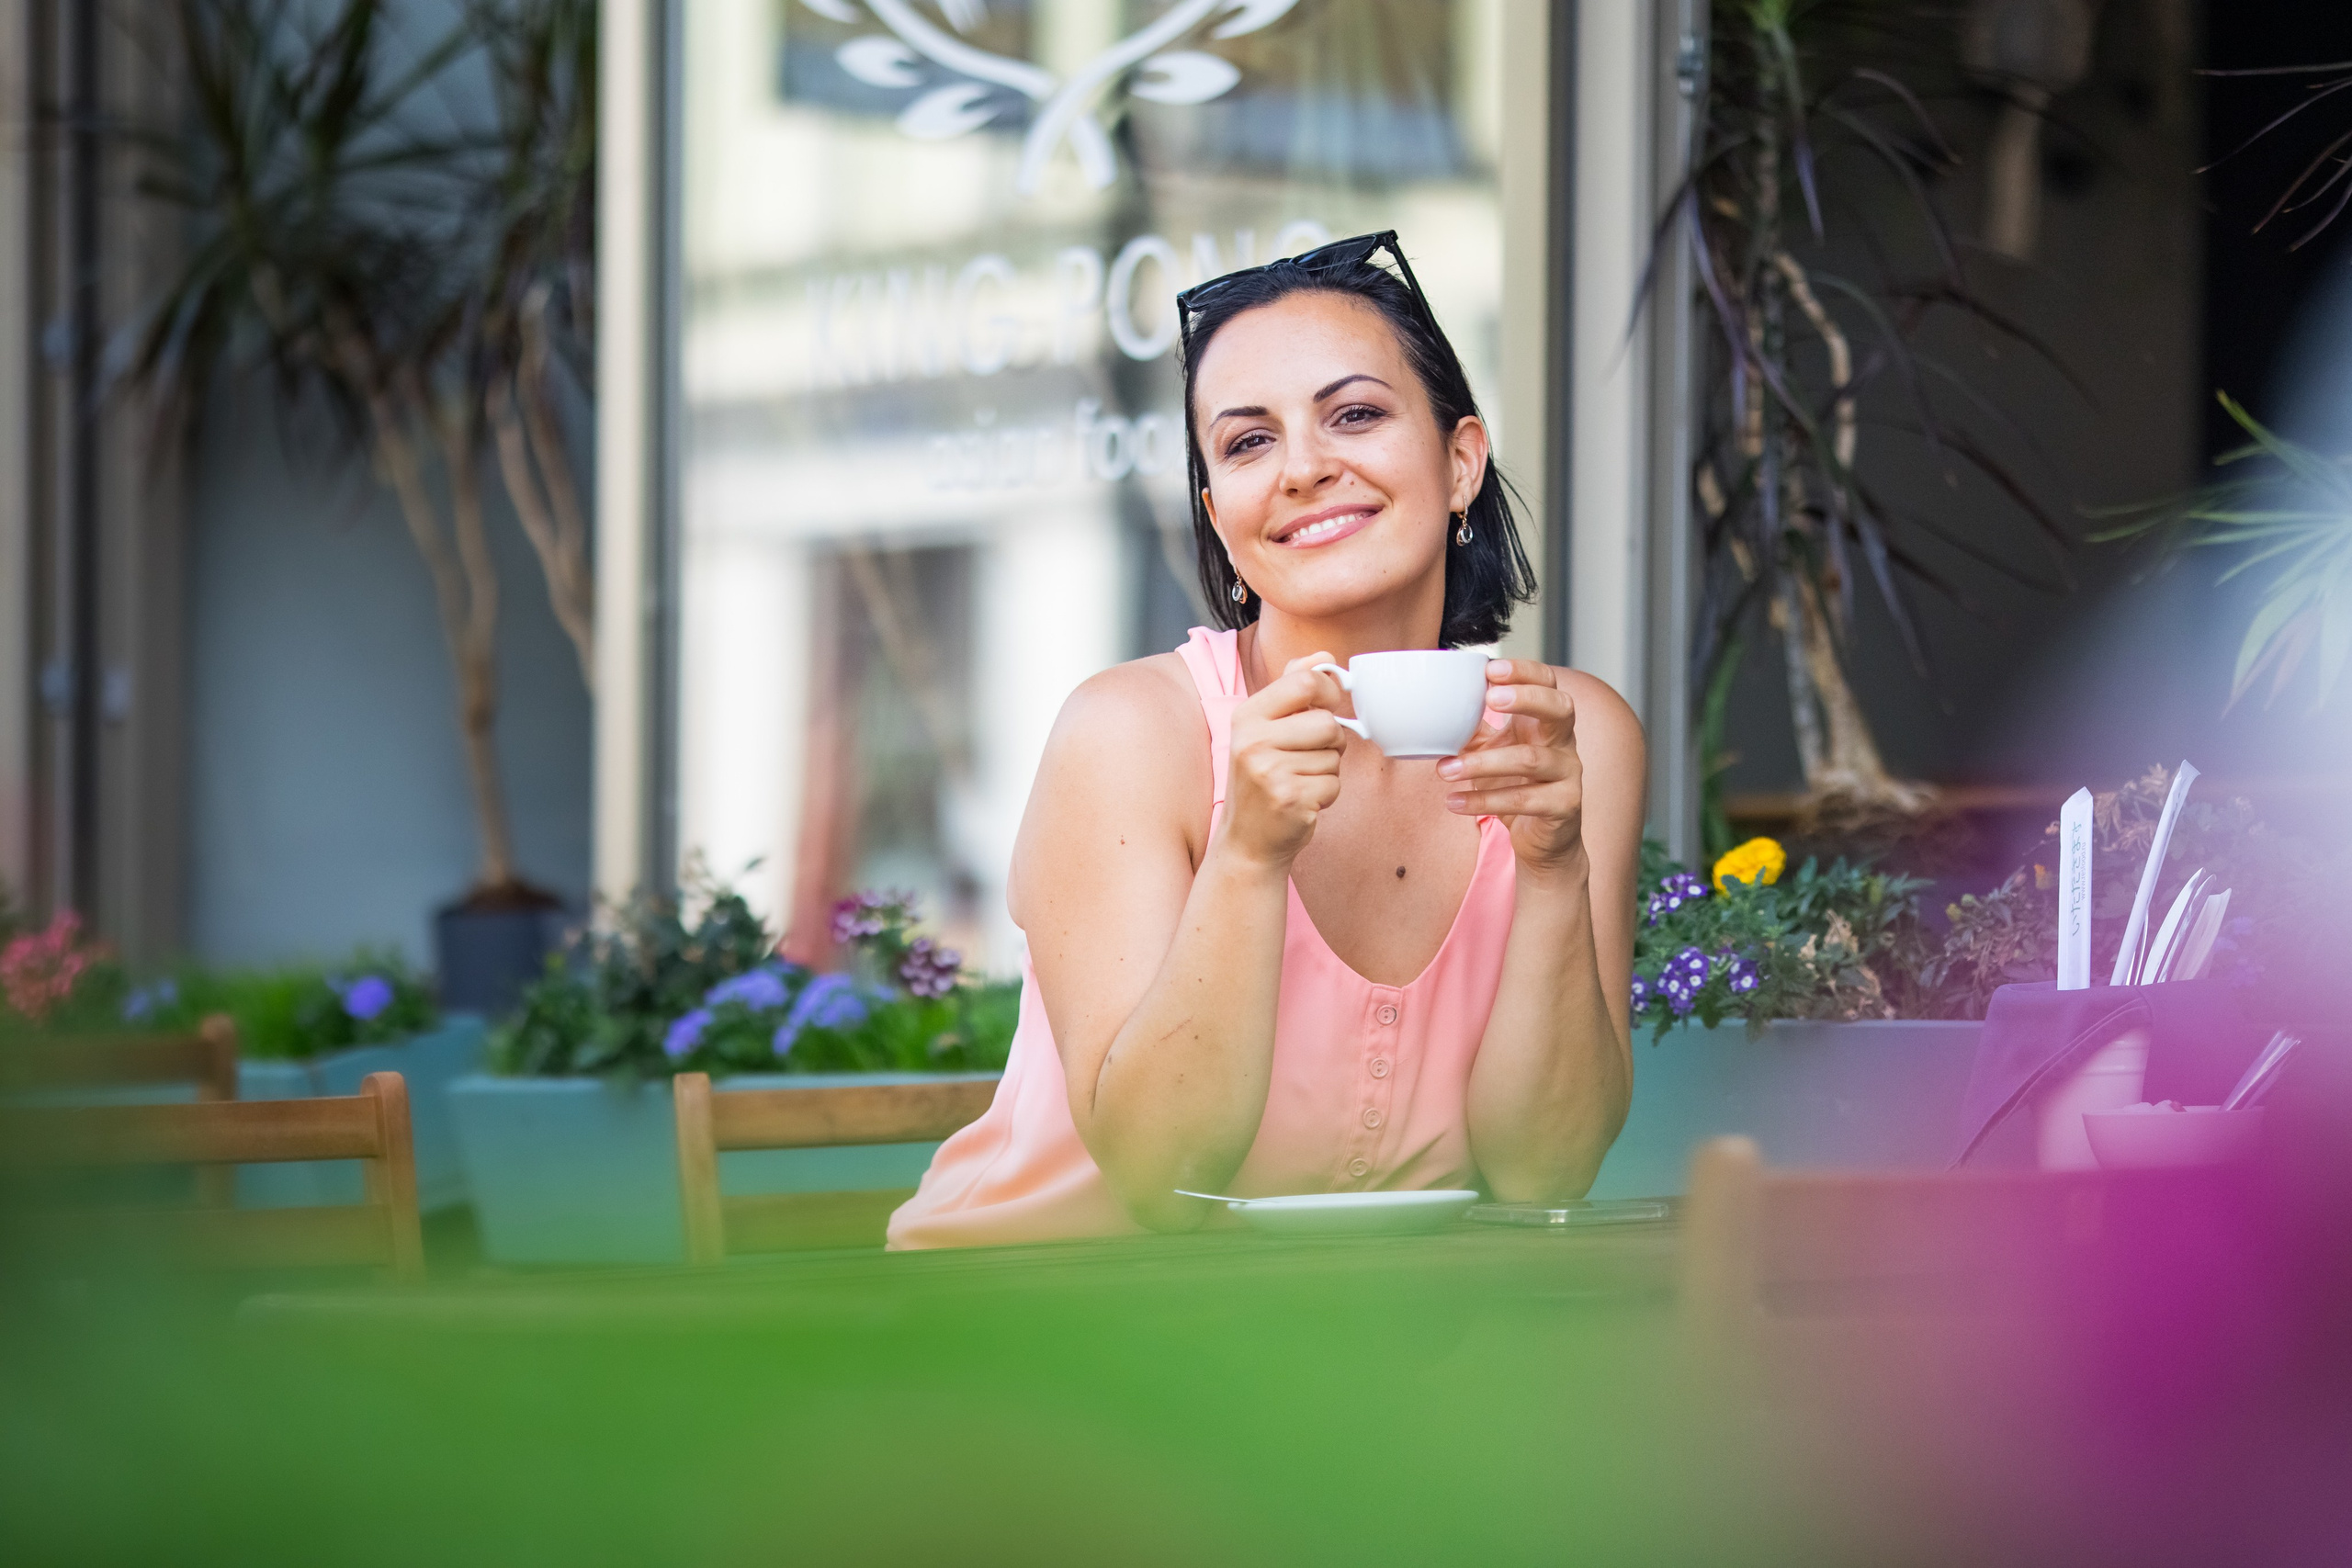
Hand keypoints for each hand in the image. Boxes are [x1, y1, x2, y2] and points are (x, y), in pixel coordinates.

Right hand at [1218, 652, 1346, 871]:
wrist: (1247, 841)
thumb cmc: (1262, 780)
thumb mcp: (1265, 729)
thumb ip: (1292, 689)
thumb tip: (1324, 657)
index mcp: (1247, 716)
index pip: (1304, 682)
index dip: (1328, 692)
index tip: (1327, 706)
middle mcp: (1252, 741)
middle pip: (1326, 722)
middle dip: (1331, 740)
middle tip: (1311, 754)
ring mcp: (1269, 772)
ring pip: (1334, 755)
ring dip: (1327, 770)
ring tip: (1300, 780)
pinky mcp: (1289, 799)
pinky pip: (1333, 784)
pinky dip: (1326, 795)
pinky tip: (1302, 801)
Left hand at [1438, 659, 1585, 877]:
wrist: (1541, 839)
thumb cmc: (1516, 786)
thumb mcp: (1492, 751)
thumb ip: (1472, 728)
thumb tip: (1431, 705)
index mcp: (1545, 722)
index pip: (1547, 683)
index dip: (1524, 672)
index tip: (1490, 668)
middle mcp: (1564, 743)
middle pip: (1560, 708)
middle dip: (1527, 698)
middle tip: (1490, 698)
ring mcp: (1568, 774)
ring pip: (1531, 760)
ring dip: (1482, 762)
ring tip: (1444, 770)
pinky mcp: (1564, 806)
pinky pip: (1523, 800)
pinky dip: (1484, 801)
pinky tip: (1454, 802)